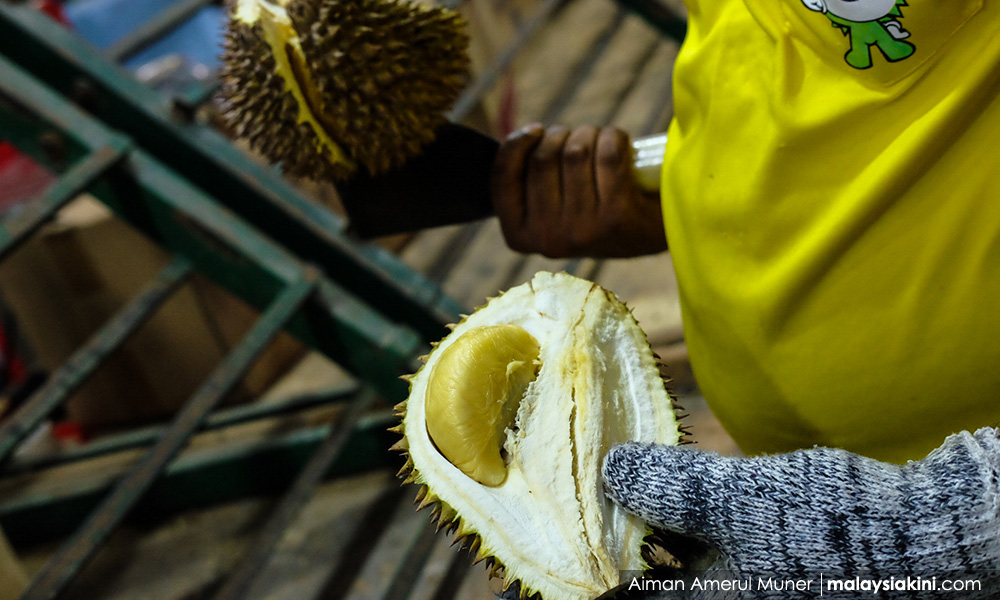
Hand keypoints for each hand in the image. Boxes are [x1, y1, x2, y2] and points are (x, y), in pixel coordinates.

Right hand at [490, 124, 666, 258]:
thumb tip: (522, 139)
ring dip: (591, 134)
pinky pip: (607, 154)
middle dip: (562, 135)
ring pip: (575, 152)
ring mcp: (582, 231)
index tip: (537, 130)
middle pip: (542, 158)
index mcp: (521, 237)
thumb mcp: (550, 203)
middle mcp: (548, 240)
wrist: (652, 231)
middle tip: (580, 139)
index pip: (501, 178)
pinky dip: (616, 138)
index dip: (516, 144)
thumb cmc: (594, 206)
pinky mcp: (616, 217)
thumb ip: (528, 179)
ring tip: (602, 143)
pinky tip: (622, 146)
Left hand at [602, 429, 999, 597]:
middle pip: (649, 573)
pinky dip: (682, 516)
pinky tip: (672, 481)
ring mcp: (746, 585)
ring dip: (649, 518)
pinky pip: (704, 544)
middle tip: (589, 488)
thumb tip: (611, 468)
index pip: (630, 592)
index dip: (595, 562)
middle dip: (618, 532)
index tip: (569, 525)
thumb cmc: (826, 526)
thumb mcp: (736, 499)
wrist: (921, 533)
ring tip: (622, 476)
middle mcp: (724, 599)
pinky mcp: (764, 563)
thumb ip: (670, 487)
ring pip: (676, 555)